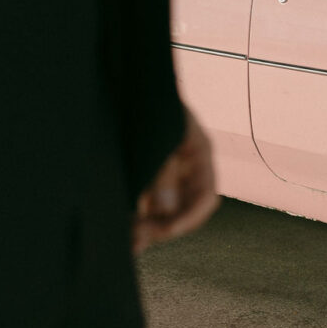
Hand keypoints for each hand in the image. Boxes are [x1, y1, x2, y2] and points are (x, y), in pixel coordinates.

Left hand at [133, 108, 218, 253]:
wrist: (130, 84)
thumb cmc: (148, 101)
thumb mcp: (159, 133)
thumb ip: (163, 170)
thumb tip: (163, 210)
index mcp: (199, 155)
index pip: (205, 198)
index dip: (189, 218)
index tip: (166, 232)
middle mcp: (186, 169)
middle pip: (182, 210)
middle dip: (162, 228)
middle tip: (137, 240)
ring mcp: (167, 173)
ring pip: (162, 212)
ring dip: (147, 228)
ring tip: (127, 244)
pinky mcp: (146, 175)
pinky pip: (145, 203)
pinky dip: (136, 217)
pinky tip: (121, 231)